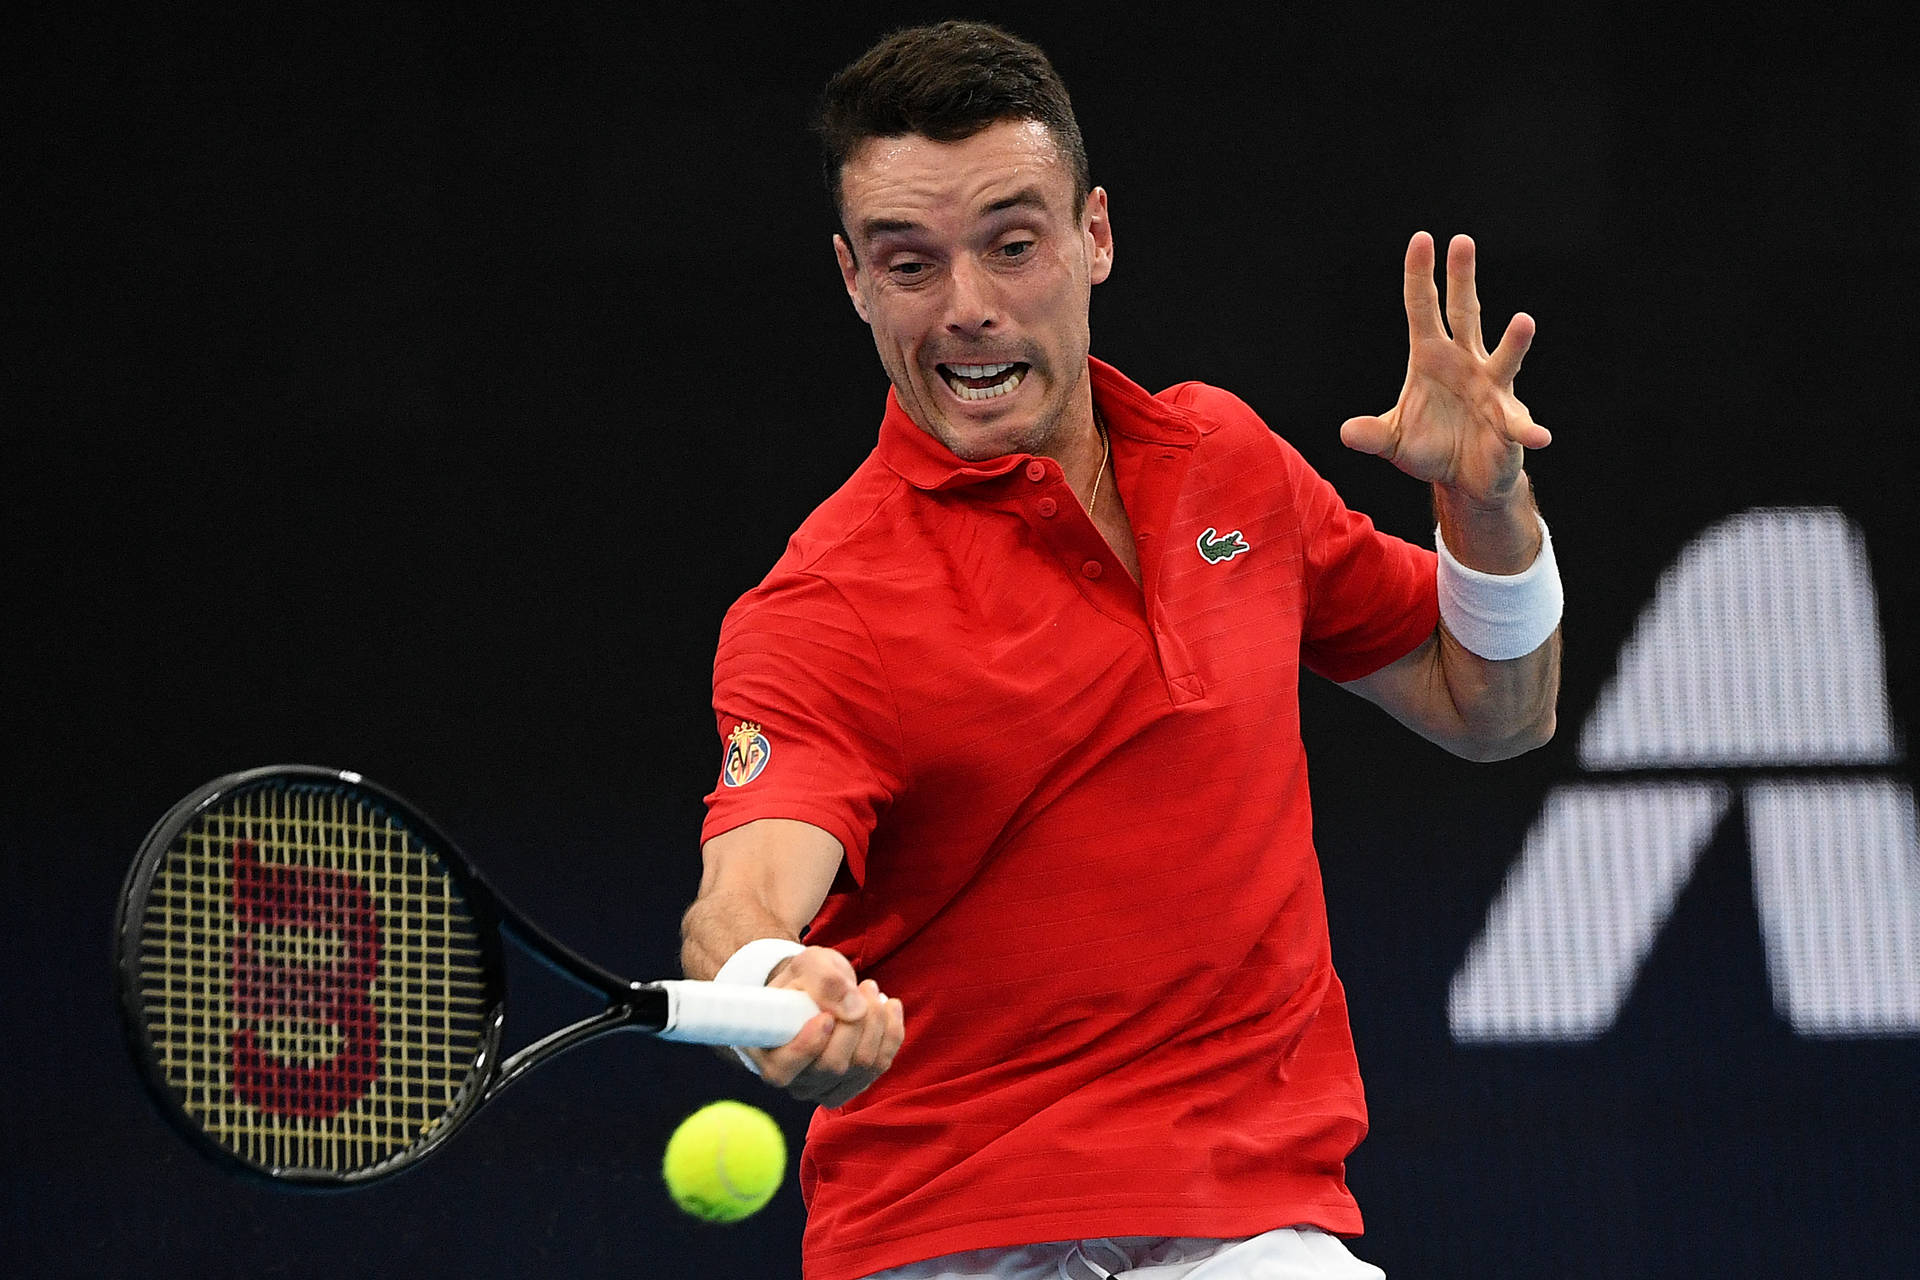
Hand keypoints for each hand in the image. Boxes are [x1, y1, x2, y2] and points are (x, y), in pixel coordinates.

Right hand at [748, 945, 903, 1108]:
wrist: (819, 988)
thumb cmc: (805, 978)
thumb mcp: (808, 964)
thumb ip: (824, 980)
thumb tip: (854, 1010)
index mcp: (768, 1054)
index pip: (783, 1070)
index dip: (808, 1045)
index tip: (827, 1016)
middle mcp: (794, 1080)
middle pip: (833, 1065)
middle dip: (856, 1023)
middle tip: (865, 985)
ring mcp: (825, 1087)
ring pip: (862, 1066)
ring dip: (878, 1024)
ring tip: (872, 992)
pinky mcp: (854, 1083)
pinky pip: (881, 1065)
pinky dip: (892, 1033)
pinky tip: (890, 1008)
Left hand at [1340, 232, 1549, 507]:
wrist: (1463, 478)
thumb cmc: (1430, 448)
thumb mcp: (1394, 441)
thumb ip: (1372, 435)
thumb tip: (1347, 432)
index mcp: (1431, 357)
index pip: (1422, 309)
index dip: (1419, 276)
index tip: (1422, 239)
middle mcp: (1465, 362)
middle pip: (1465, 313)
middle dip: (1462, 279)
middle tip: (1463, 241)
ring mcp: (1491, 388)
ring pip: (1502, 359)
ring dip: (1513, 342)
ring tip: (1523, 321)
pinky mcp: (1510, 422)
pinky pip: (1519, 424)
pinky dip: (1527, 429)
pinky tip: (1538, 436)